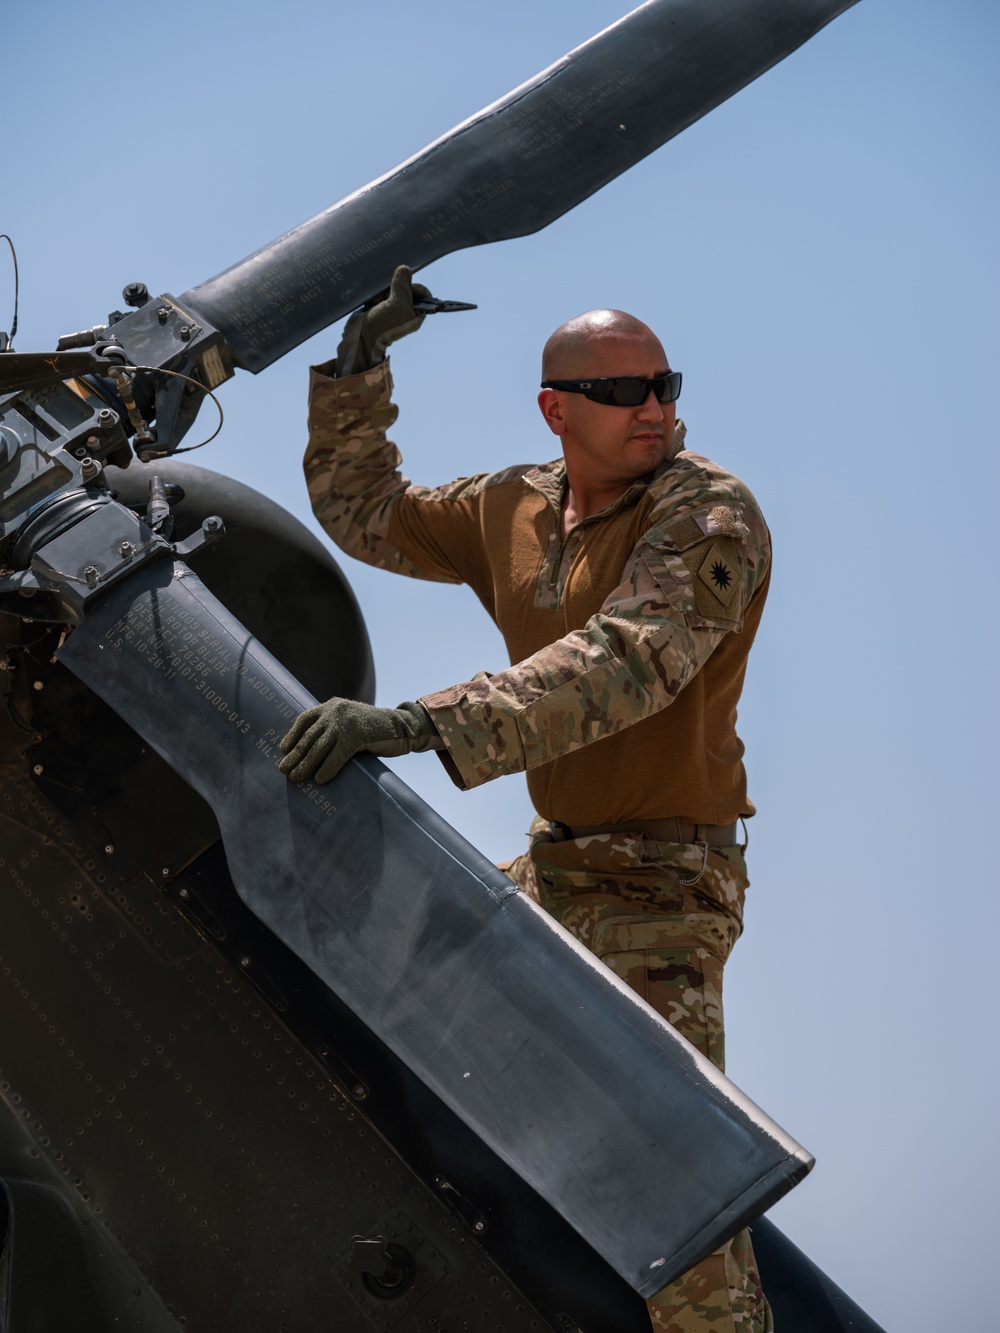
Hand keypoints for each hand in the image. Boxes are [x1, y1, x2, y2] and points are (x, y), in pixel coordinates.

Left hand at [278, 697, 441, 783]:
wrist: (403, 727)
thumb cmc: (373, 730)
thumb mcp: (349, 723)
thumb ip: (332, 729)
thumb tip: (308, 751)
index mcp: (332, 706)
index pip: (304, 720)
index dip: (292, 736)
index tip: (283, 750)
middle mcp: (336, 711)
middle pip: (309, 737)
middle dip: (295, 755)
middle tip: (283, 770)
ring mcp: (346, 722)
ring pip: (319, 747)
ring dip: (305, 765)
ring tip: (296, 778)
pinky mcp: (357, 735)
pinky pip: (337, 756)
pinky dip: (327, 769)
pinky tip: (320, 780)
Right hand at [335, 265, 432, 375]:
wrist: (360, 337)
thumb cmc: (382, 325)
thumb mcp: (397, 303)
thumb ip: (403, 285)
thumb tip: (405, 269)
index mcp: (416, 314)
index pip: (423, 293)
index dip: (414, 287)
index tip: (404, 288)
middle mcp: (406, 311)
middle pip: (405, 288)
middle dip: (394, 289)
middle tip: (388, 298)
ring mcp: (392, 308)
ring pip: (392, 288)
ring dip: (383, 292)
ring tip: (377, 302)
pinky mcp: (378, 306)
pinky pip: (380, 292)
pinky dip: (375, 294)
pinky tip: (371, 303)